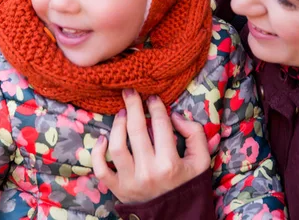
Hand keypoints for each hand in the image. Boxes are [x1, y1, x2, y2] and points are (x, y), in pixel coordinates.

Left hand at [91, 89, 210, 202]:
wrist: (175, 215)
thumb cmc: (186, 183)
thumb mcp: (200, 160)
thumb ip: (194, 134)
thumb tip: (174, 116)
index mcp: (170, 163)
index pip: (161, 125)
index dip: (156, 107)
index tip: (153, 98)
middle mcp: (148, 172)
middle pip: (136, 130)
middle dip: (132, 106)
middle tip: (130, 92)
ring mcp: (130, 181)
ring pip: (117, 146)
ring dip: (117, 125)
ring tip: (121, 113)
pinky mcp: (117, 189)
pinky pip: (101, 169)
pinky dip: (97, 152)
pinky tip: (102, 138)